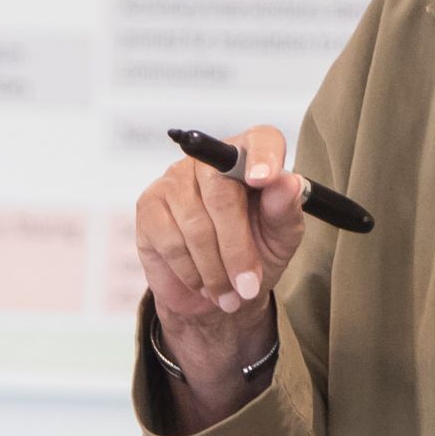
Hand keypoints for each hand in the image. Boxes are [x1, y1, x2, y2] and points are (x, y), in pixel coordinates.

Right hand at [132, 124, 307, 422]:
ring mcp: (172, 184)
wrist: (222, 293)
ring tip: (228, 296)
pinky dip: (187, 277)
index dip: (261, 157)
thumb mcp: (284, 240)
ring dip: (213, 272)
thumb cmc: (262, 256)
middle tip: (248, 290)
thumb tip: (286, 181)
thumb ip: (288, 208)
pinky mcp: (146, 212)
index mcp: (250, 155)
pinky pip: (164, 247)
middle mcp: (207, 161)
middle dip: (237, 249)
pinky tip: (201, 289)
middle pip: (221, 194)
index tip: (266, 182)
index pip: (257, 139)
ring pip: (191, 227)